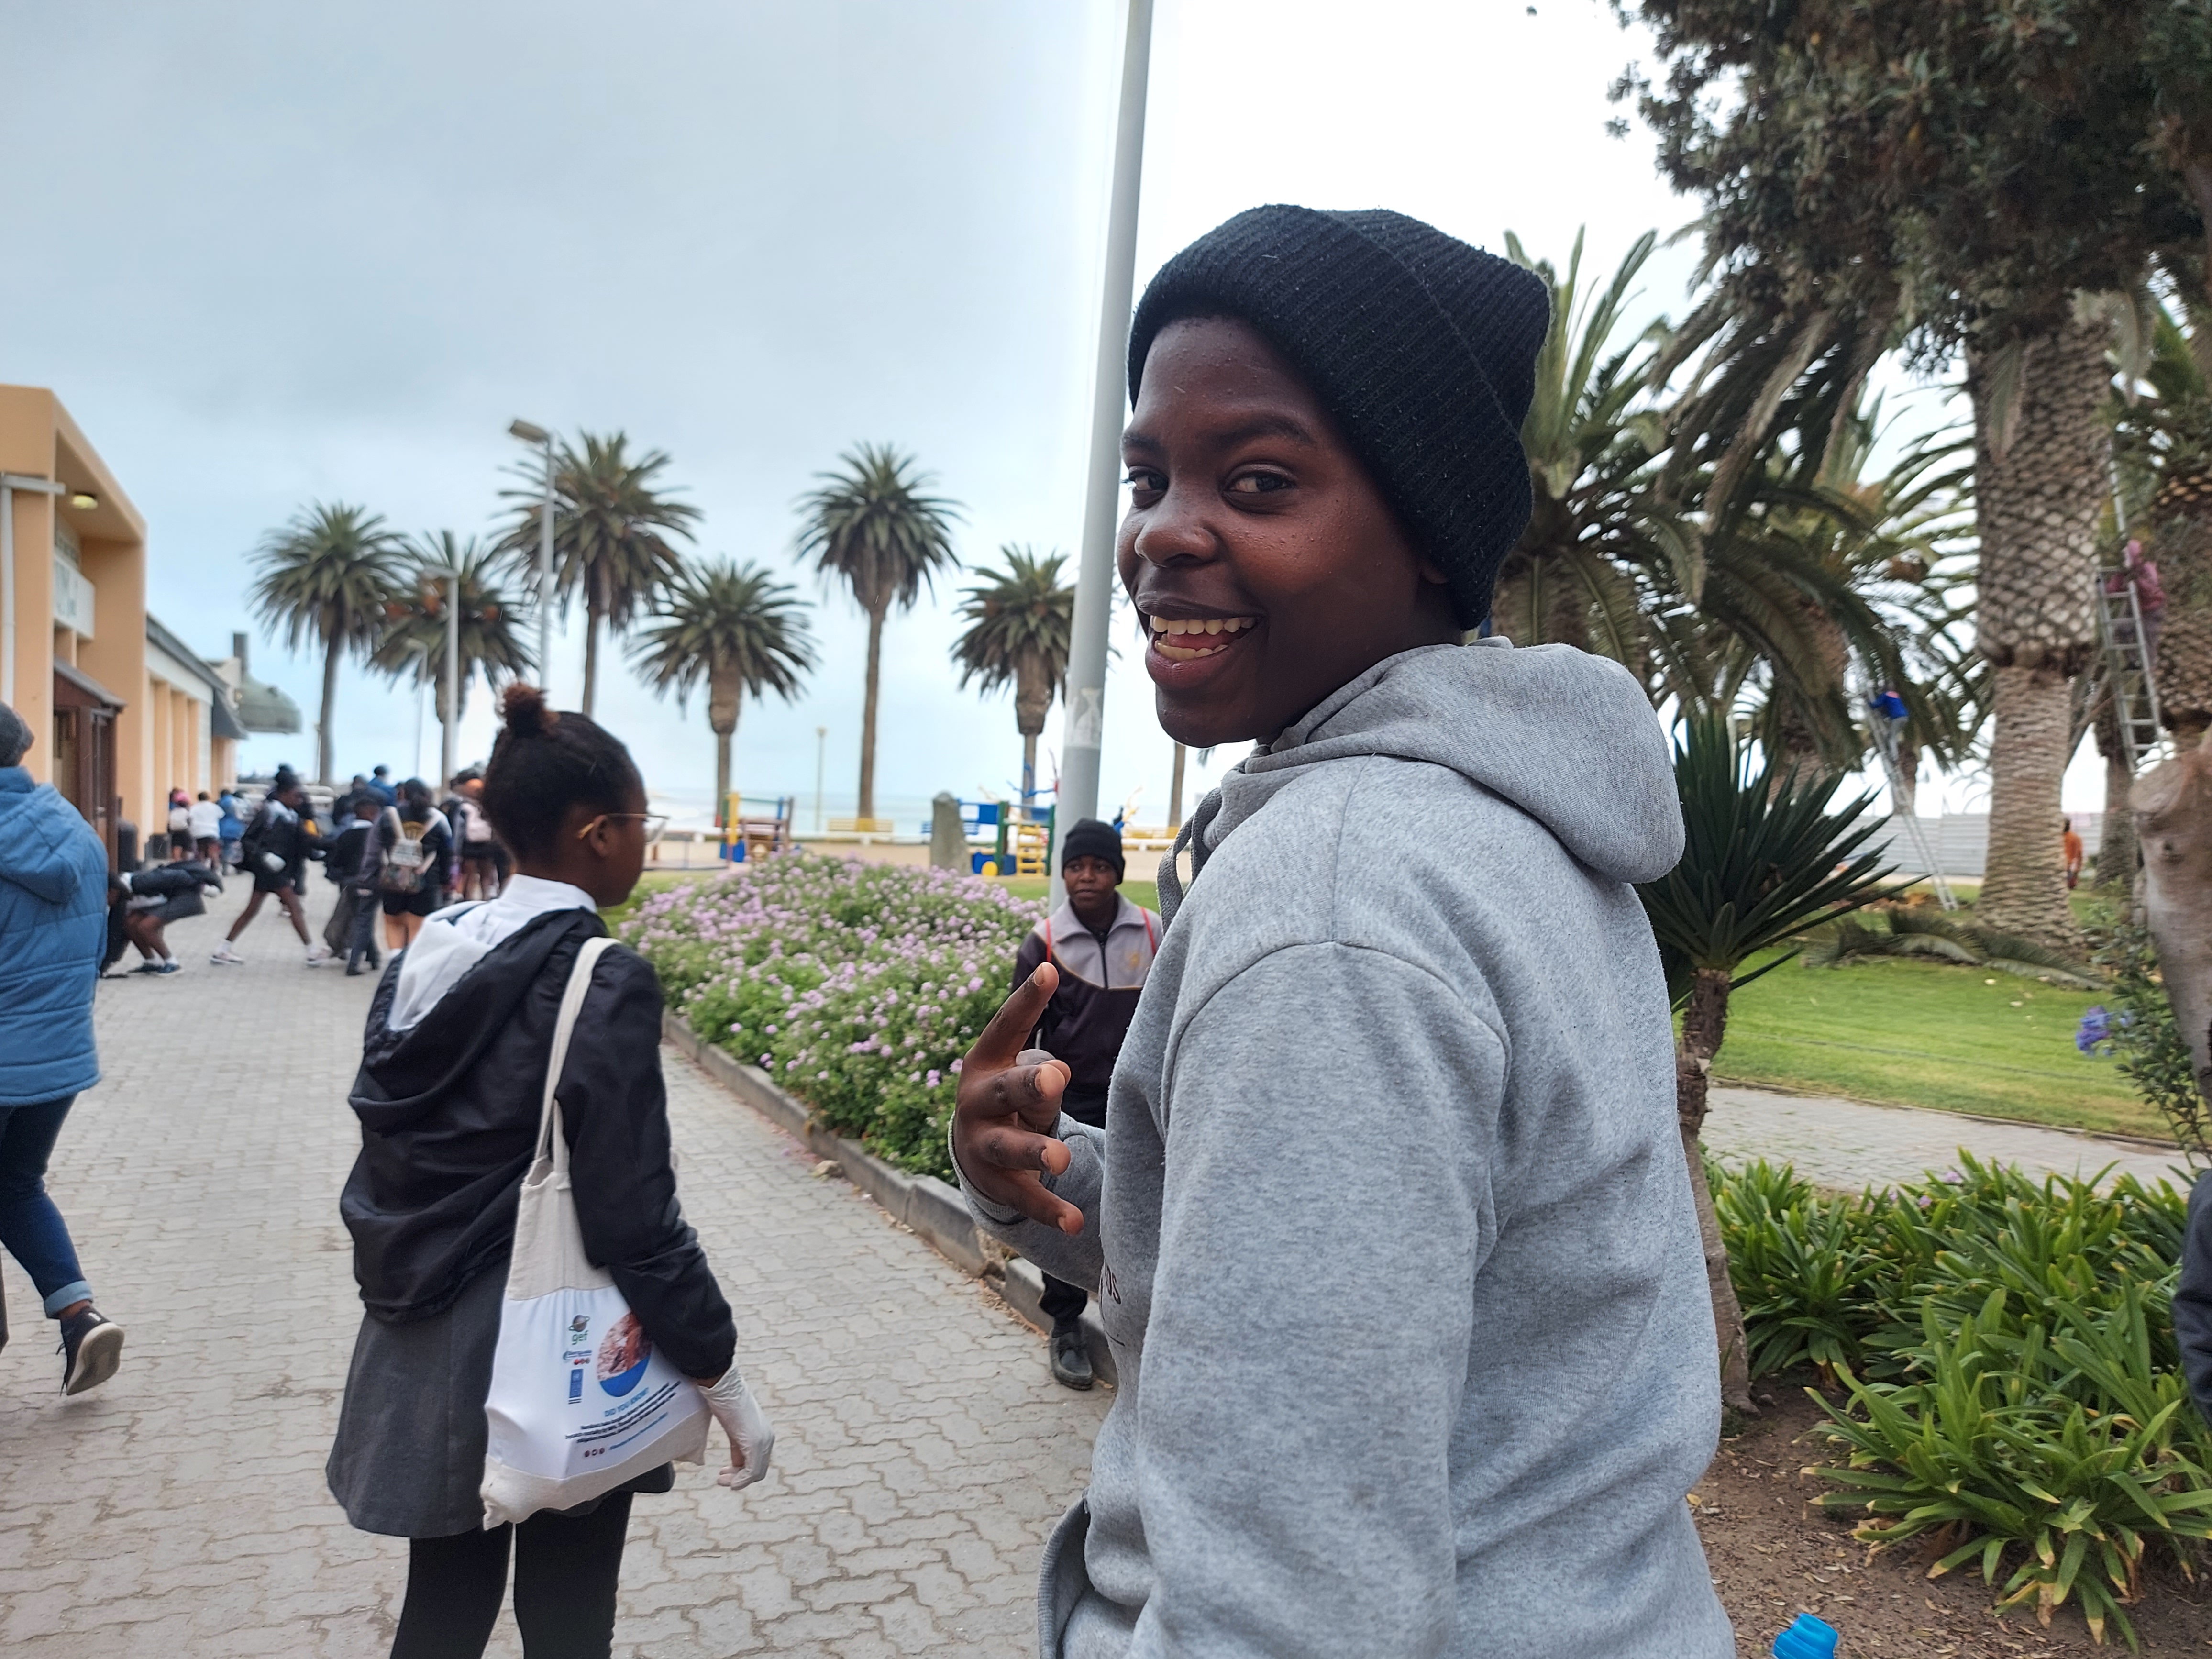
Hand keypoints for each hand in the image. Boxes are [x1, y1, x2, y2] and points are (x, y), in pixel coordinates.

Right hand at [697, 1367, 774, 1490]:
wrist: (724, 1387)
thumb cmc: (726, 1403)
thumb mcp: (734, 1429)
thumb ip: (738, 1445)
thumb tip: (736, 1463)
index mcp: (764, 1433)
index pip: (758, 1461)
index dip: (742, 1472)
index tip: (725, 1473)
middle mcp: (767, 1438)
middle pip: (758, 1469)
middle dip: (740, 1478)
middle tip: (722, 1479)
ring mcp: (763, 1441)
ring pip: (756, 1472)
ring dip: (739, 1480)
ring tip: (722, 1480)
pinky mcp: (755, 1443)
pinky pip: (752, 1471)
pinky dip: (741, 1480)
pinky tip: (730, 1483)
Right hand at [952, 964, 1084, 1235]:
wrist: (977, 1150)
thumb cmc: (1015, 1096)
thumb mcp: (1026, 1078)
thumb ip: (1042, 1073)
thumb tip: (1055, 1074)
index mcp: (985, 1063)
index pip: (1005, 1027)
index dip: (1026, 1001)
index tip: (1050, 971)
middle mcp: (976, 1101)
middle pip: (1003, 1090)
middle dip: (1028, 1085)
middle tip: (1055, 1079)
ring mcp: (981, 1144)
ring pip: (1007, 1147)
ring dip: (1035, 1152)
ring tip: (1062, 1160)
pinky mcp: (995, 1183)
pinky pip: (1023, 1197)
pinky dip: (1049, 1210)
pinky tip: (1077, 1222)